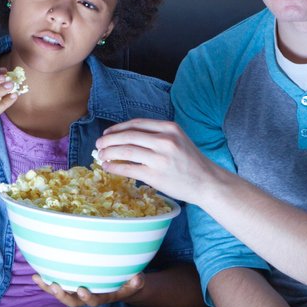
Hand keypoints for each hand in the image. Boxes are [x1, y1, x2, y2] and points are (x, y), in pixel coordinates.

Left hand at [32, 272, 143, 306]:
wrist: (121, 284)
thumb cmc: (128, 282)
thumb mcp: (135, 282)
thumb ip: (136, 282)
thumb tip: (138, 278)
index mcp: (103, 297)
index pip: (94, 300)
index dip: (87, 297)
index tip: (82, 289)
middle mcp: (88, 297)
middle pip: (73, 301)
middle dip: (63, 295)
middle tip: (55, 287)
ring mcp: (78, 293)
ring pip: (62, 294)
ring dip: (49, 288)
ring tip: (40, 279)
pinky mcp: (71, 286)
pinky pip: (57, 285)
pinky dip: (46, 282)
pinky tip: (36, 275)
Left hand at [92, 118, 216, 202]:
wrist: (207, 182)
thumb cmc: (191, 162)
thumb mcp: (178, 140)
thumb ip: (157, 136)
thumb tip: (126, 137)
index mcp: (170, 128)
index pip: (137, 123)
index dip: (119, 127)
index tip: (108, 132)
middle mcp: (165, 140)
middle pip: (128, 136)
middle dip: (109, 139)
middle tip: (99, 144)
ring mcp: (160, 158)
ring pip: (125, 151)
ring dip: (109, 152)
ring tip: (101, 155)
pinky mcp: (155, 175)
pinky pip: (128, 168)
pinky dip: (114, 167)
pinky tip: (108, 167)